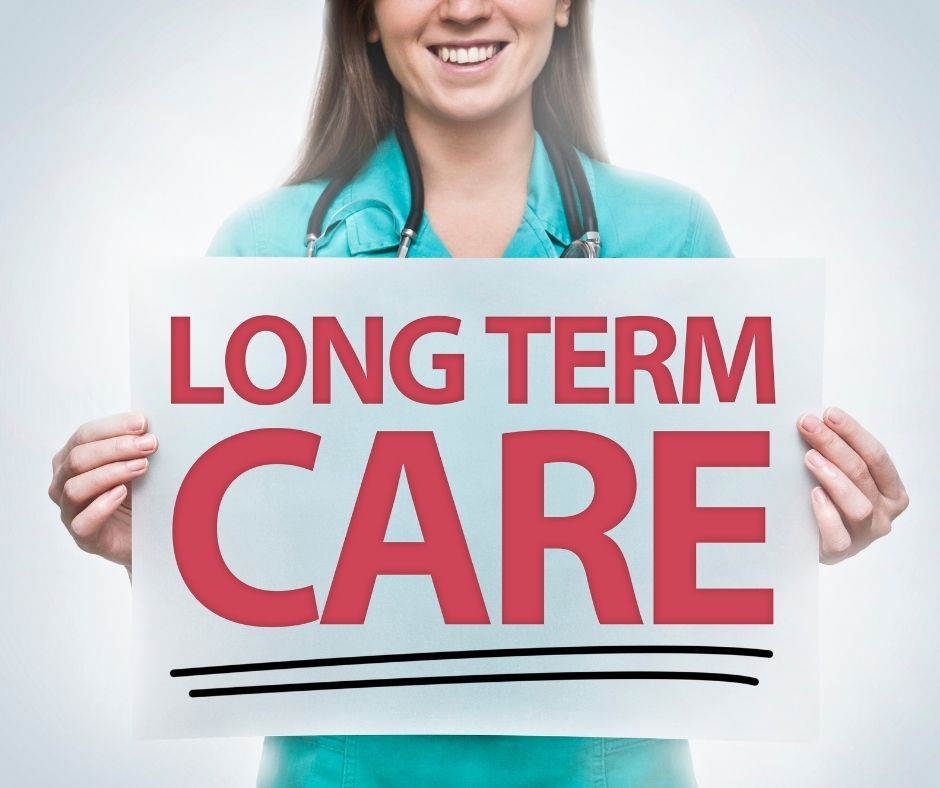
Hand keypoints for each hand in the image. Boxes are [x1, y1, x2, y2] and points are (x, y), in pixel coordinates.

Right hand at [48, 412, 157, 574]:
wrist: (146, 533)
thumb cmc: (136, 493)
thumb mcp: (135, 462)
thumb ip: (134, 444)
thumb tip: (146, 424)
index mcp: (72, 458)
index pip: (84, 436)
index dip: (113, 427)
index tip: (142, 423)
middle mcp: (64, 483)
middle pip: (78, 458)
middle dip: (116, 448)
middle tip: (149, 445)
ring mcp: (70, 511)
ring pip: (75, 488)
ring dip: (110, 473)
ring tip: (141, 467)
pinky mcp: (84, 537)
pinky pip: (82, 522)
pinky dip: (101, 506)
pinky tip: (122, 494)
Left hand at [797, 406, 908, 563]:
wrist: (812, 542)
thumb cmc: (829, 502)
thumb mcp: (839, 475)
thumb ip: (836, 454)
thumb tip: (815, 421)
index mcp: (891, 491)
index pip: (877, 456)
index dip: (853, 433)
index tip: (830, 414)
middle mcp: (884, 513)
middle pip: (863, 474)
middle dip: (835, 445)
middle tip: (810, 426)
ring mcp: (864, 534)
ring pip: (858, 504)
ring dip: (833, 477)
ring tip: (810, 458)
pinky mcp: (841, 552)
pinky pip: (839, 535)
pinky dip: (827, 513)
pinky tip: (814, 495)